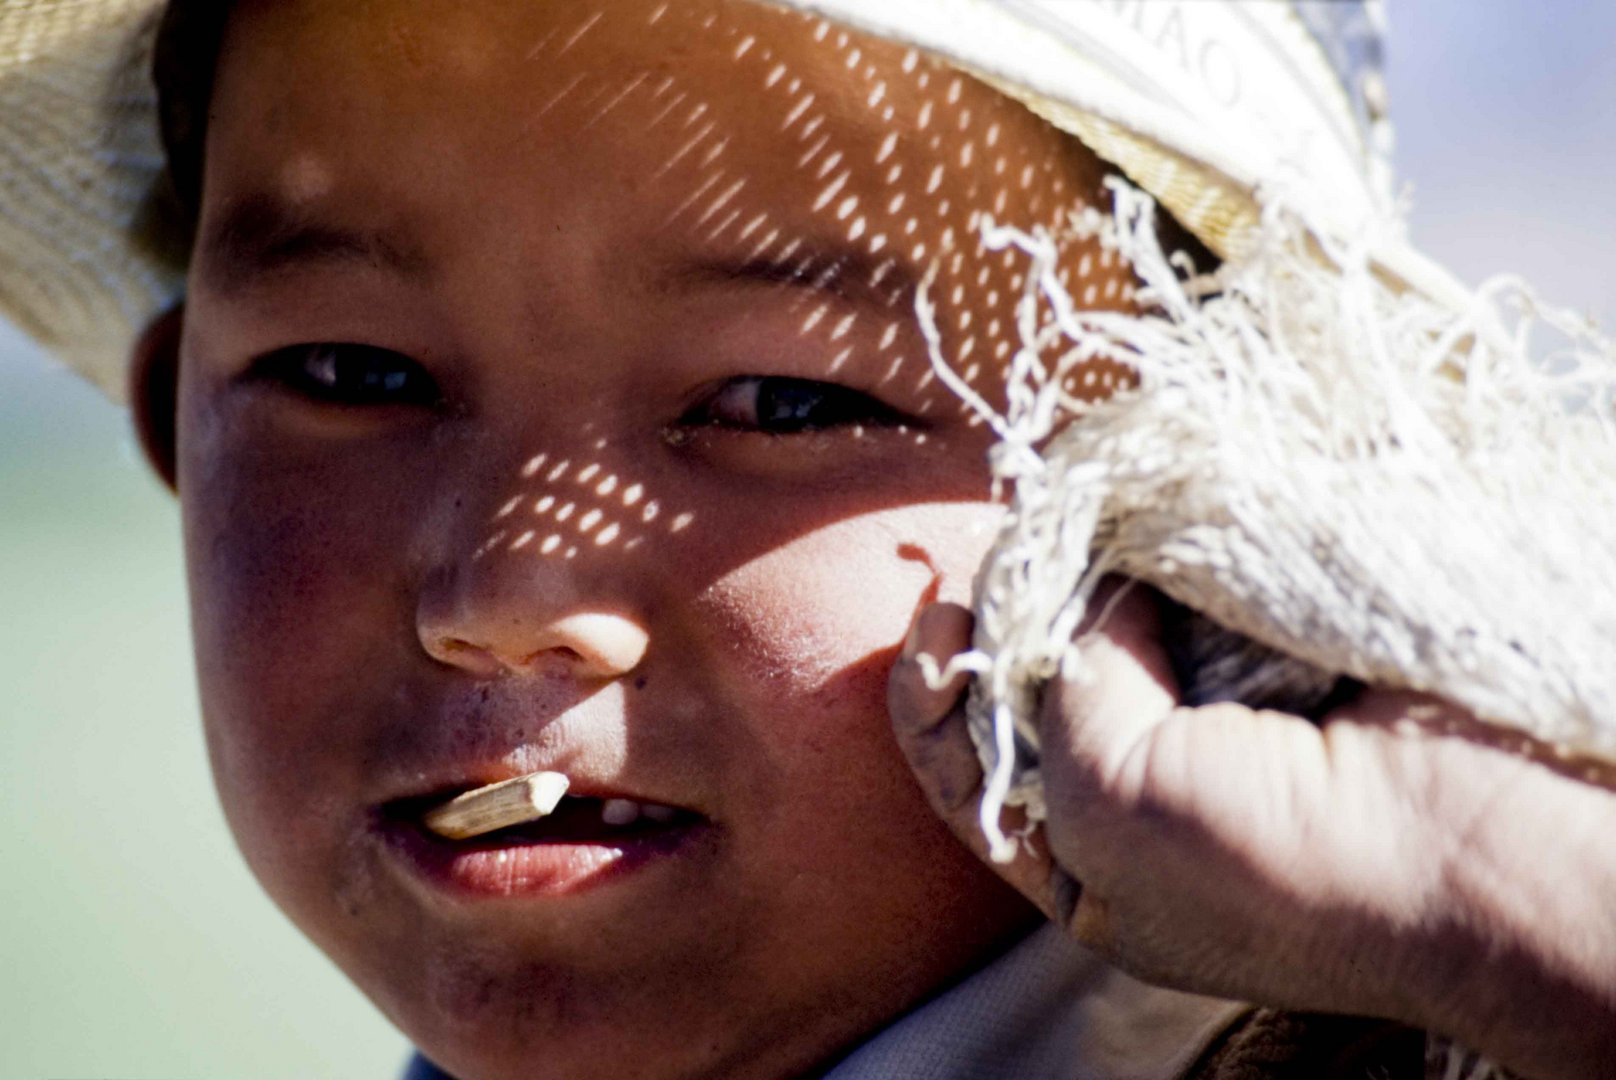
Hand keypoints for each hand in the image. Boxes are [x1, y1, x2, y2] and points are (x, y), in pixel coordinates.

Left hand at [889, 581, 1615, 1079]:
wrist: (1460, 845)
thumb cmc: (1270, 865)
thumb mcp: (1106, 807)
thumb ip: (1057, 692)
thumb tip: (1079, 585)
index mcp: (1091, 864)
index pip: (973, 777)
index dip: (932, 700)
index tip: (930, 623)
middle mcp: (1143, 792)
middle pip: (1034, 690)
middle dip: (997, 622)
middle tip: (972, 560)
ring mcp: (1209, 719)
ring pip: (1103, 630)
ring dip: (1073, 576)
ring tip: (1047, 527)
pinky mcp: (1269, 656)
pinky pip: (1181, 592)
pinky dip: (1151, 558)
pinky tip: (1124, 523)